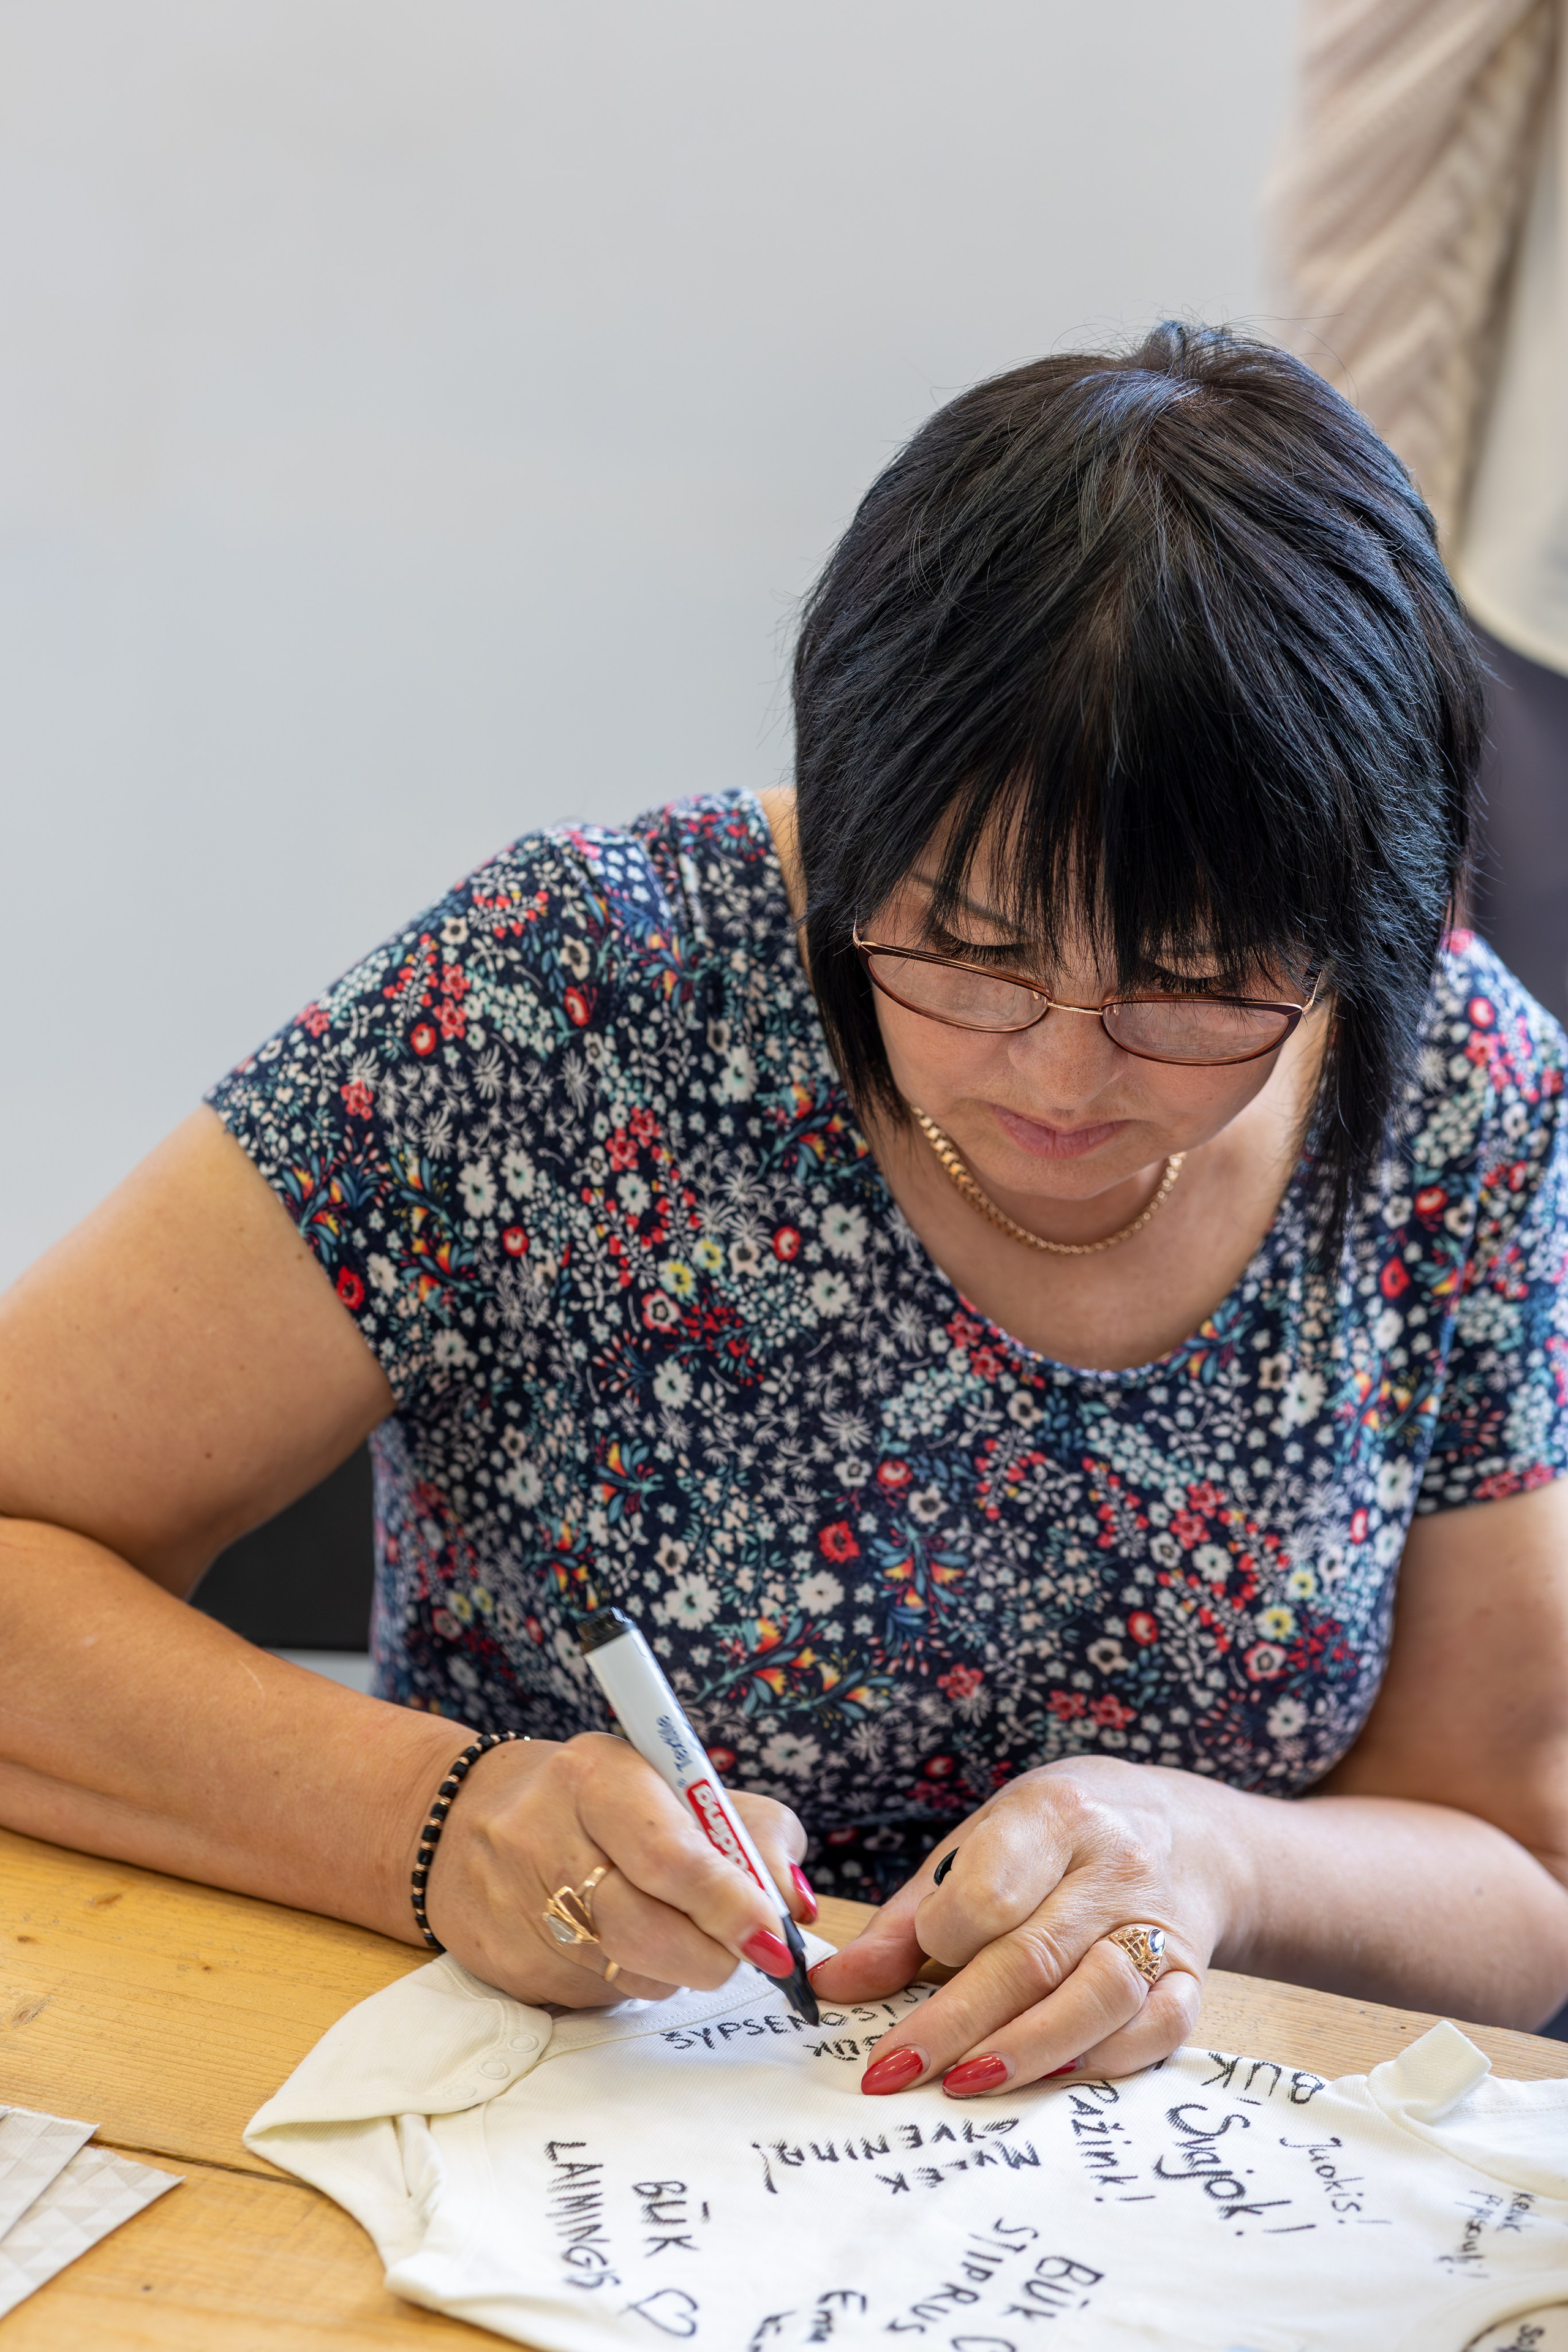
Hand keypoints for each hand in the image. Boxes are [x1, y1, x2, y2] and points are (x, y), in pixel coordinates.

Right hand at [416, 1733, 813, 2007]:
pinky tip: (614, 1940)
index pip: (672, 1856)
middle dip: (716, 1953)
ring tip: (672, 1927)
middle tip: (748, 1952)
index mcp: (594, 1776)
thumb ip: (747, 1830)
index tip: (774, 1936)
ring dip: (676, 1967)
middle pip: (652, 1930)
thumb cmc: (595, 1801)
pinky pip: (597, 1996)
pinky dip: (628, 1978)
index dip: (731, 1904)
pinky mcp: (507, 1967)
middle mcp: (544, 1838)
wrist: (461, 1822)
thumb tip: (795, 1905)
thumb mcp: (668, 1780)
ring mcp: (517, 1908)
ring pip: (632, 1973)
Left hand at [808, 1758, 1241, 2094]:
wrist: (1181, 1829)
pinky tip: (1049, 2080)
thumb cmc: (1055, 1839)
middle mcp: (1114, 1865)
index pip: (989, 1892)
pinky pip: (1155, 2031)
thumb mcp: (980, 1844)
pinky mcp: (1193, 1976)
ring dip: (1026, 2053)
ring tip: (963, 2084)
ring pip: (1098, 1998)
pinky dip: (1101, 2062)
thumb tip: (835, 1985)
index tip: (909, 1968)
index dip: (941, 1940)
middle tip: (893, 2071)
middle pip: (1032, 1959)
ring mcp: (1160, 1923)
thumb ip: (909, 1920)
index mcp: (1053, 1815)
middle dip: (955, 2025)